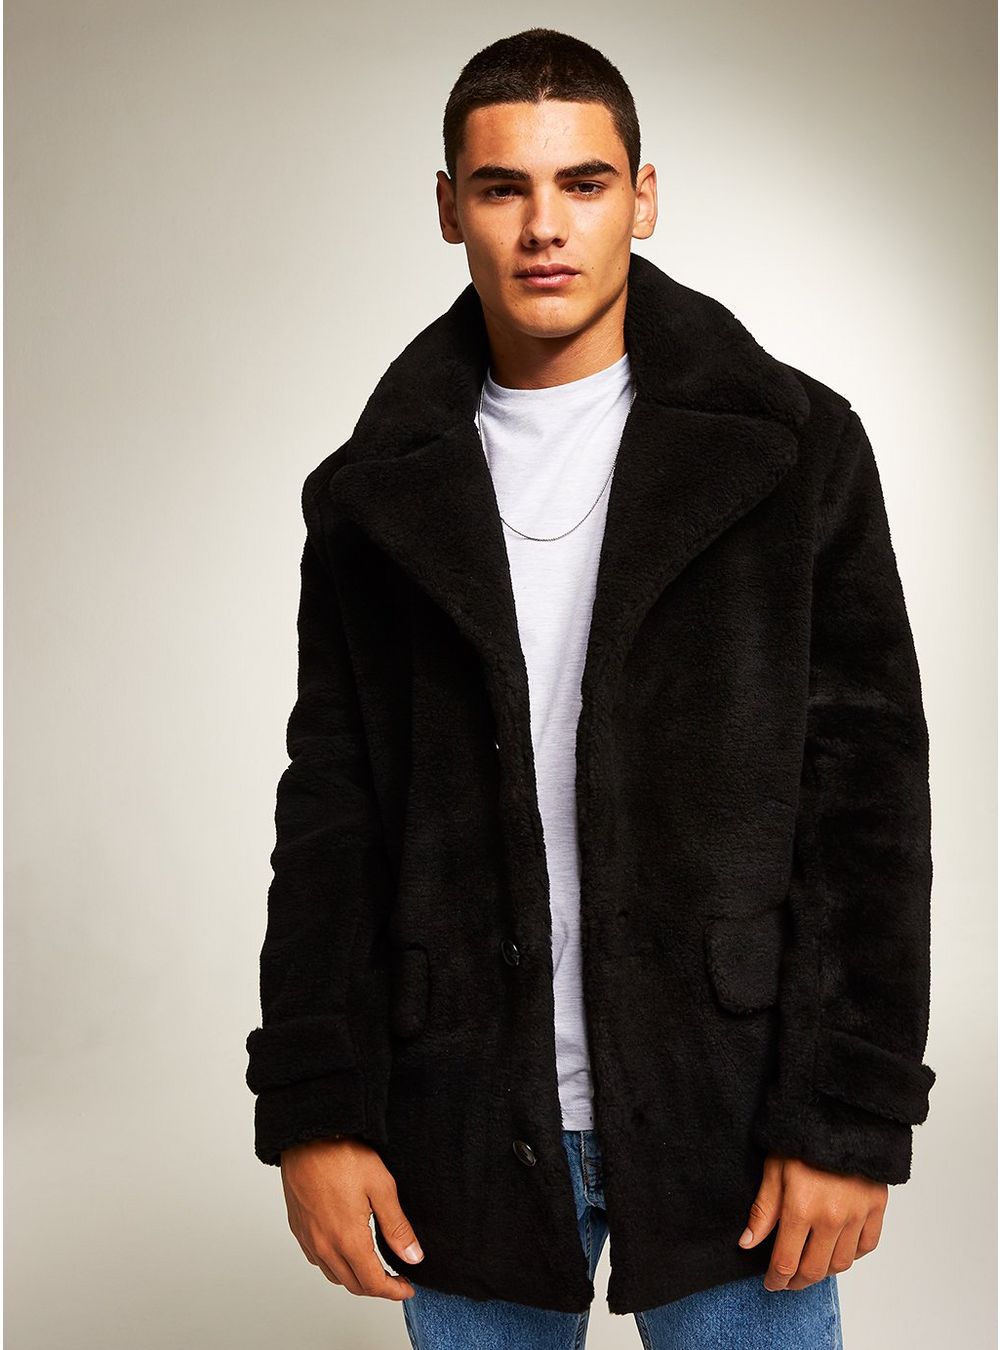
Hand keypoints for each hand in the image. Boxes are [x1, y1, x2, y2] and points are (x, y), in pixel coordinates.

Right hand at [280, 1136, 423, 1299]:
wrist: (307, 1137)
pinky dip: (335, 1265)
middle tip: (396, 1278)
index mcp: (348, 1240)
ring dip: (355, 1278)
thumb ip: (397, 1228)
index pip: (373, 1283)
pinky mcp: (298, 1229)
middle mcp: (324, 1246)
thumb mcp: (381, 1187)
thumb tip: (413, 1257)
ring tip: (373, 1266)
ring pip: (334, 1275)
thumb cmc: (342, 1156)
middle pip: (353, 1285)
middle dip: (377, 1288)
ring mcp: (308, 1239)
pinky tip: (345, 1250)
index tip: (407, 1287)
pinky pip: (318, 1260)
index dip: (394, 1291)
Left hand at [738, 1152, 887, 1290]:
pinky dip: (852, 1254)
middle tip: (787, 1281)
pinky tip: (838, 1248)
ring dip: (824, 1271)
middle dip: (797, 1282)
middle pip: (814, 1270)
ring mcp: (857, 1215)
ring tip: (810, 1266)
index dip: (776, 1279)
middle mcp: (831, 1219)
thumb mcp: (774, 1169)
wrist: (843, 1114)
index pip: (786, 1262)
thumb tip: (747, 1244)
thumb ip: (763, 1210)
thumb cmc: (802, 1138)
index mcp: (801, 1209)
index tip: (770, 1283)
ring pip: (841, 1264)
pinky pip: (866, 1246)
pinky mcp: (876, 1208)